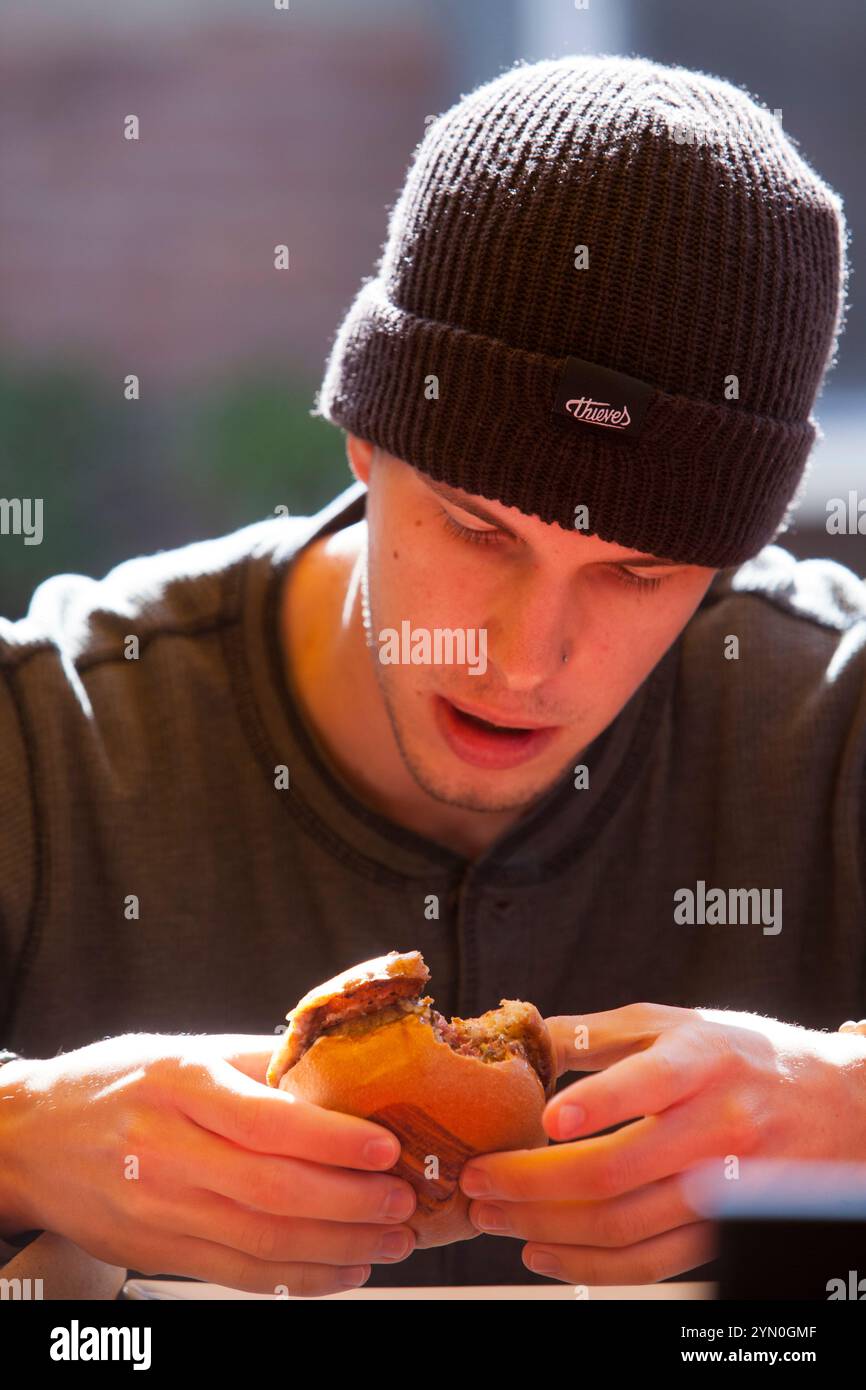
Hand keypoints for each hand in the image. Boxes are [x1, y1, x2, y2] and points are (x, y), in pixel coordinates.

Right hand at [4, 1033, 417, 1294]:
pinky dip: (300, 1279)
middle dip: (351, 1203)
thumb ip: (260, 1060)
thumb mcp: (184, 1049)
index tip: (385, 1147)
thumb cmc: (115, 1082)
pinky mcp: (160, 1252)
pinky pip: (240, 1274)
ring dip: (338, 1247)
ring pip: (262, 1241)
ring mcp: (161, 1209)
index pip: (267, 1120)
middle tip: (403, 1203)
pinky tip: (343, 1269)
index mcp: (181, 1085)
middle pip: (272, 1190)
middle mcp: (168, 1150)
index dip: (333, 1139)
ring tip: (391, 1240)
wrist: (32, 1139)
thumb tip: (340, 1064)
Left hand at [458, 1003, 865, 1285]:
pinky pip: (648, 1263)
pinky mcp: (720, 1233)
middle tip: (476, 1179)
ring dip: (545, 1227)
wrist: (830, 1104)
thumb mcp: (672, 1023)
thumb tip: (521, 1038)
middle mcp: (717, 1125)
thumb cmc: (736, 1055)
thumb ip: (596, 1033)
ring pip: (624, 1225)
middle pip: (617, 1170)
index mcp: (701, 1061)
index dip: (598, 1104)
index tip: (547, 1118)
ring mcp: (722, 1188)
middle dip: (532, 1181)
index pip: (650, 1083)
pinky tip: (542, 1250)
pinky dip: (588, 1265)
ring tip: (491, 1215)